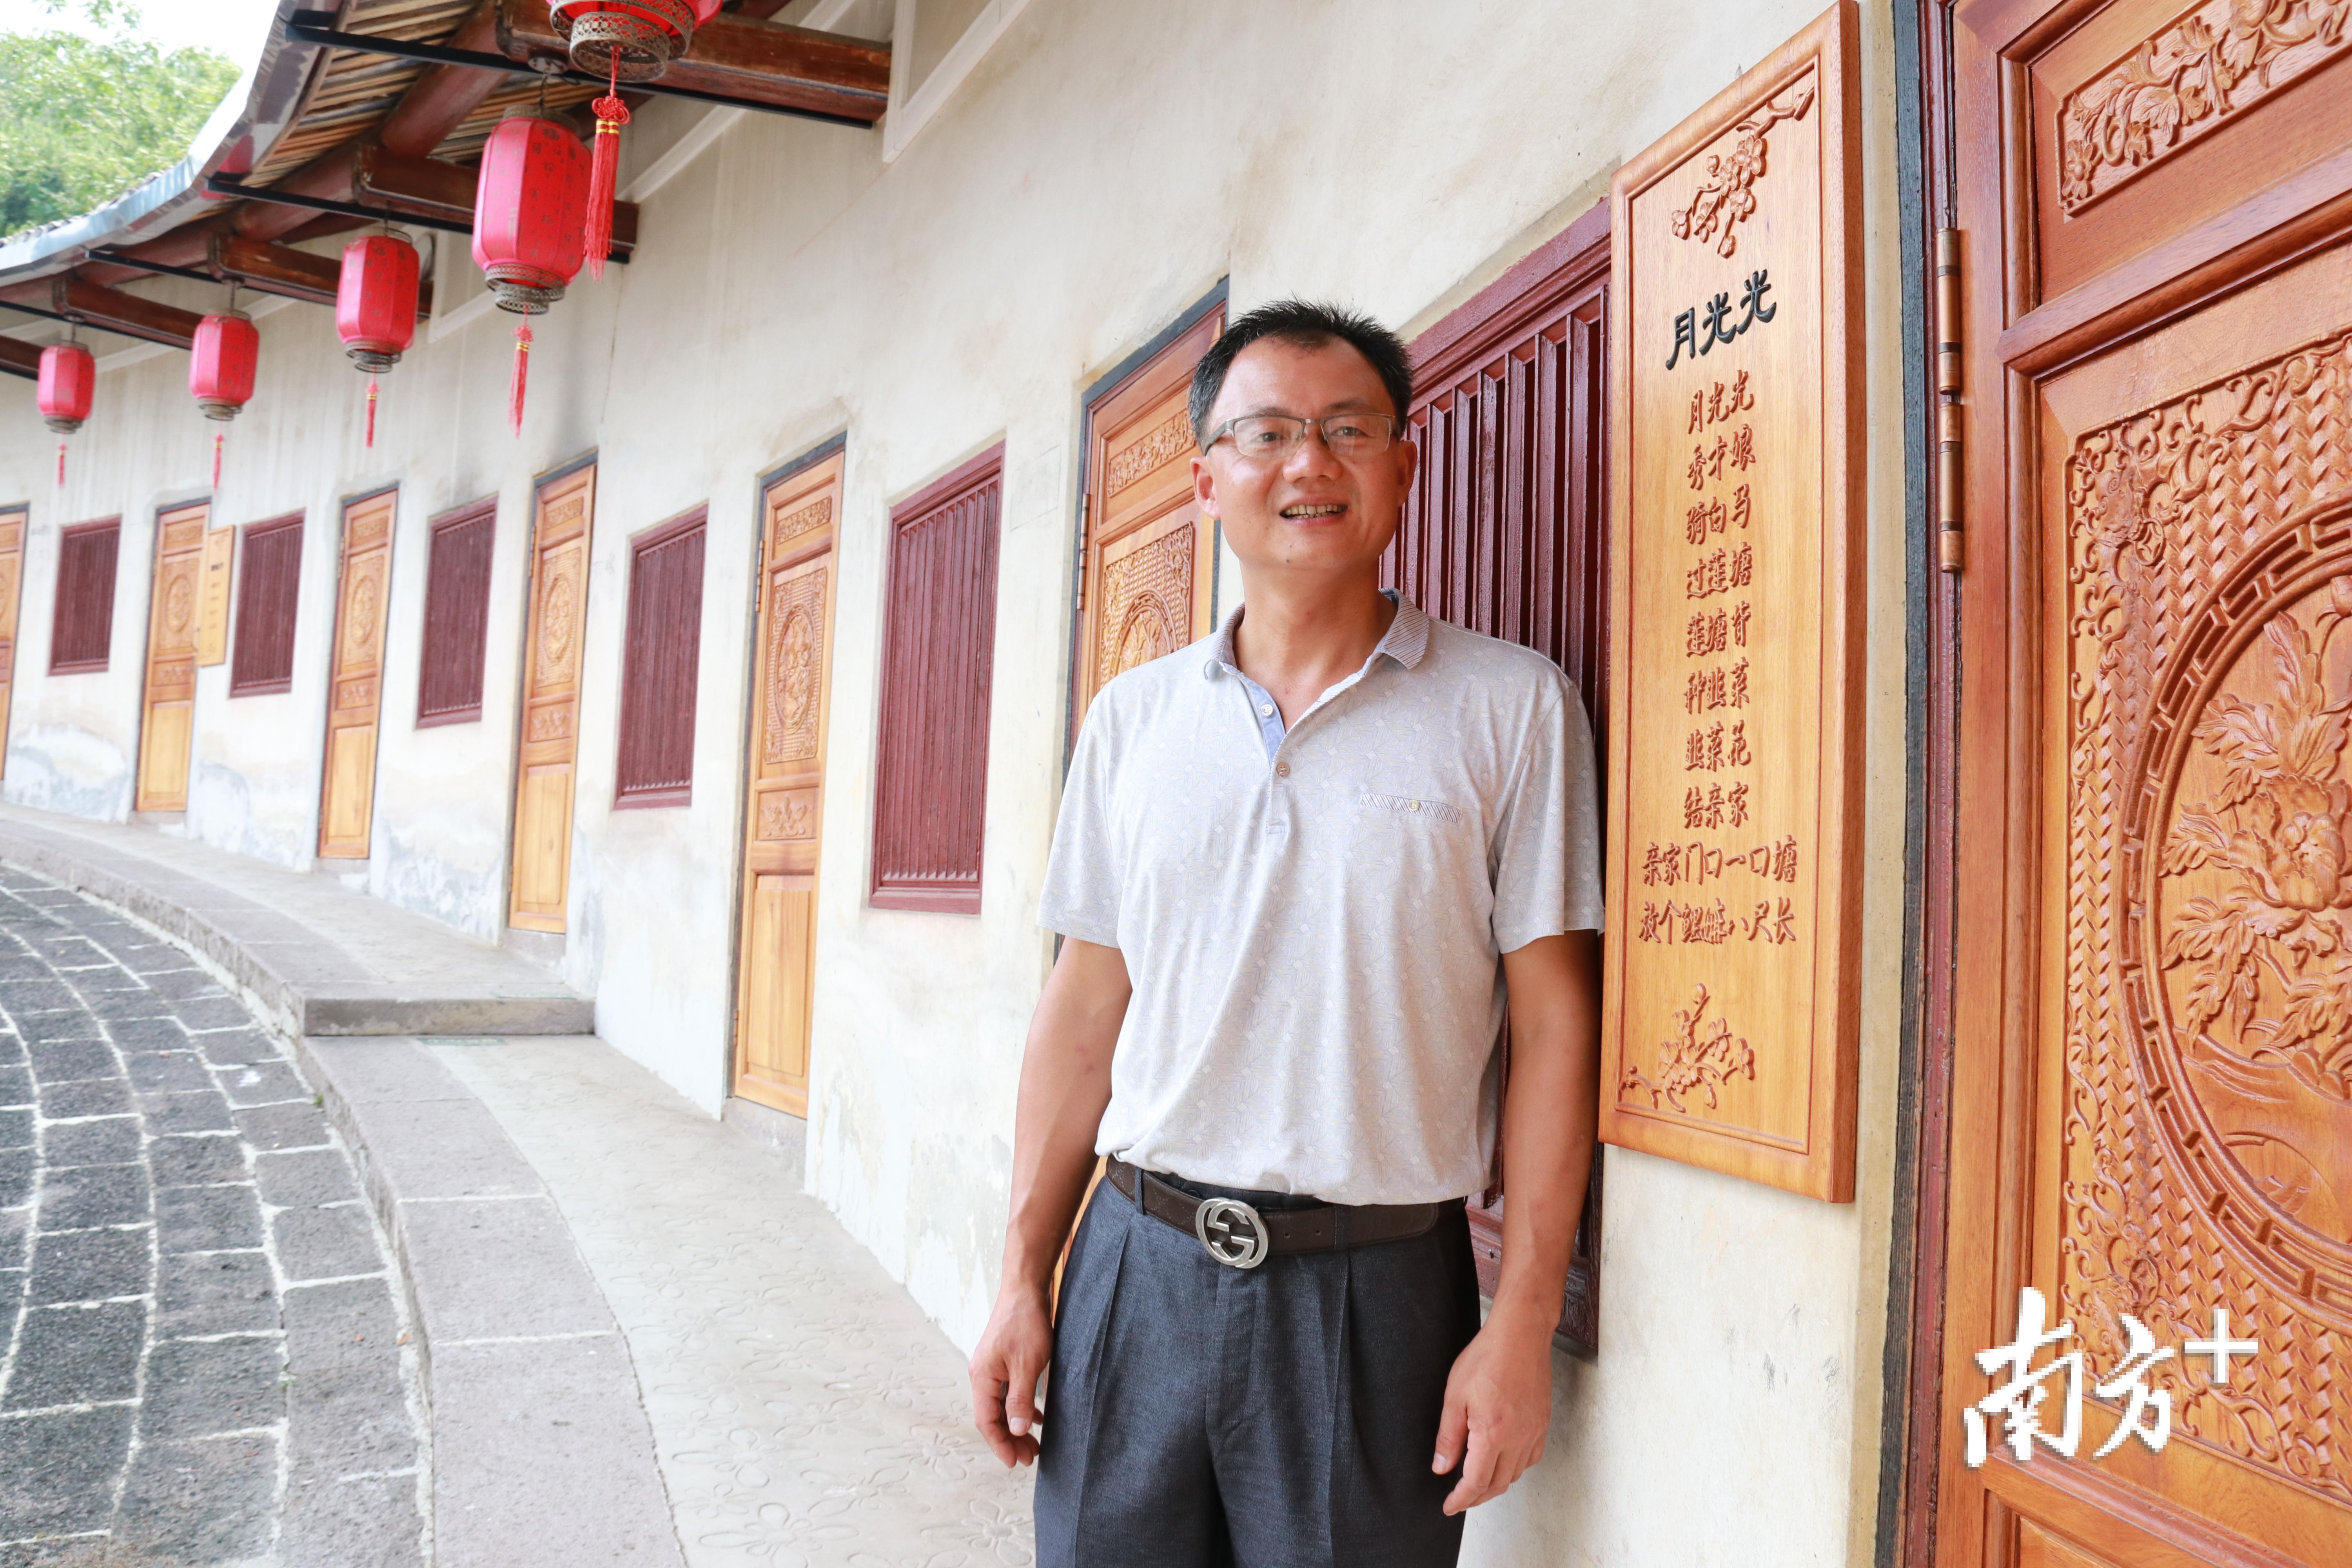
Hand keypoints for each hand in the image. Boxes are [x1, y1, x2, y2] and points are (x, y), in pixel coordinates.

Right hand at [969, 1282, 1053, 1466]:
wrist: (1025, 1289)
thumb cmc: (1026, 1324)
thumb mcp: (1028, 1365)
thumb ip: (1020, 1399)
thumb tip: (1016, 1431)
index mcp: (982, 1377)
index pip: (987, 1421)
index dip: (1001, 1444)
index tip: (1016, 1463)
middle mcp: (982, 1375)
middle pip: (993, 1416)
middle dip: (1010, 1440)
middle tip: (1030, 1459)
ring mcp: (992, 1367)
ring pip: (1002, 1406)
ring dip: (1016, 1426)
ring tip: (1034, 1445)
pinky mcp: (1004, 1361)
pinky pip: (1009, 1392)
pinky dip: (1021, 1408)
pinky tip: (1037, 1418)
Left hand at [1433, 1305, 1554, 1514]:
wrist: (1520, 1335)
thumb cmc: (1486, 1358)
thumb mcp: (1455, 1396)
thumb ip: (1448, 1437)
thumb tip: (1441, 1468)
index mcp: (1493, 1434)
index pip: (1477, 1482)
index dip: (1461, 1499)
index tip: (1449, 1506)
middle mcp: (1518, 1438)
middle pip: (1498, 1484)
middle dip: (1477, 1497)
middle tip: (1459, 1499)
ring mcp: (1534, 1431)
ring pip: (1515, 1474)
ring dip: (1495, 1485)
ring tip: (1477, 1482)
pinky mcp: (1542, 1423)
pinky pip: (1531, 1457)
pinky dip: (1515, 1468)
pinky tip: (1503, 1461)